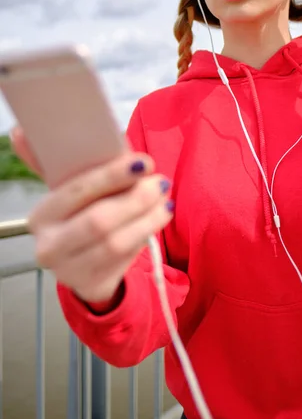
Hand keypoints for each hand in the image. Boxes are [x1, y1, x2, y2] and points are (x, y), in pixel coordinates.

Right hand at [11, 126, 173, 302]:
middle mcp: (49, 245)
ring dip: (148, 218)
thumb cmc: (83, 214)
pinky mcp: (92, 285)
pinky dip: (146, 235)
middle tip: (160, 182)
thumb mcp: (73, 190)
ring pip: (116, 243)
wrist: (84, 263)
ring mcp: (69, 271)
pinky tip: (159, 217)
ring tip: (165, 200)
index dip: (111, 175)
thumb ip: (60, 161)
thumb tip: (19, 132)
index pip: (76, 190)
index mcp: (42, 214)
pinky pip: (125, 259)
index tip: (142, 162)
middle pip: (98, 221)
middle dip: (135, 198)